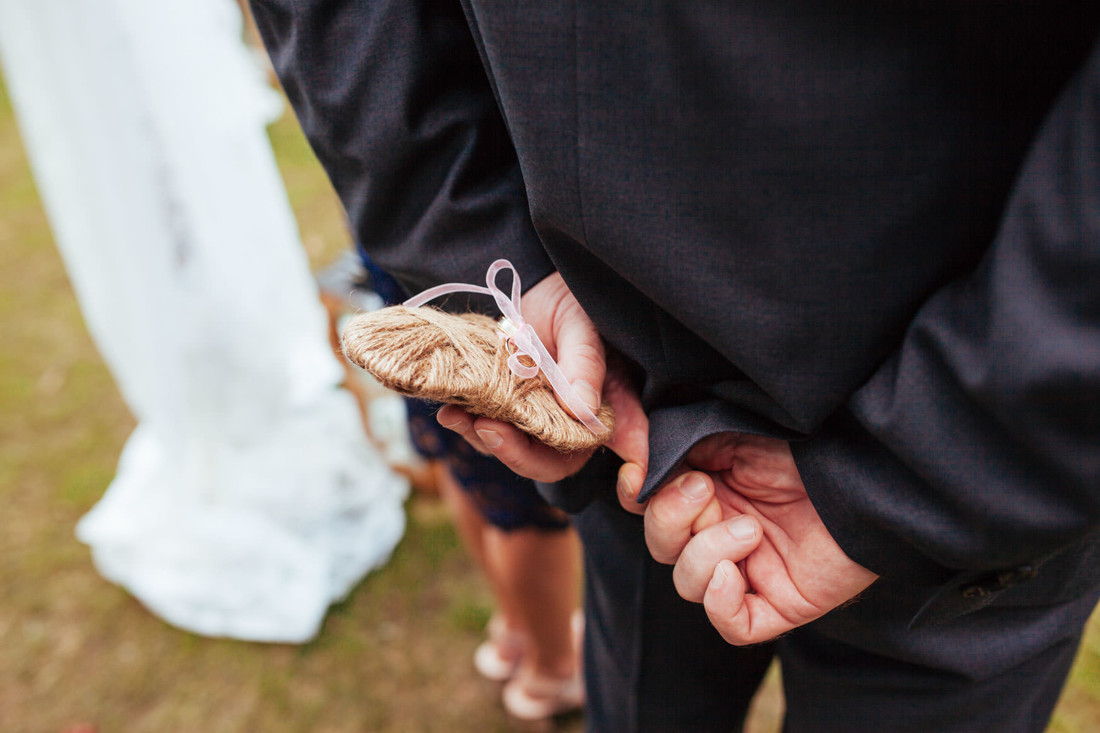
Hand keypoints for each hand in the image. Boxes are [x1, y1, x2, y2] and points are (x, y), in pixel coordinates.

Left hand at [437, 272, 648, 483]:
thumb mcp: (581, 325)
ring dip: (486, 441)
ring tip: (459, 417)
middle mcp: (573, 420)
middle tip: (490, 430)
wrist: (532, 285)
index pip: (626, 445)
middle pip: (555, 462)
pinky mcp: (507, 411)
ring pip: (516, 452)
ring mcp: (538, 419)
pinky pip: (488, 431)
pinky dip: (468, 425)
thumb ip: (584, 364)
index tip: (630, 488)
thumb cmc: (572, 301)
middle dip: (520, 456)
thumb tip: (580, 409)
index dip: (632, 472)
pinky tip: (451, 411)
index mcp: (608, 401)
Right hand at [624, 433, 876, 644]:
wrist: (864, 473)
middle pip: (662, 547)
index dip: (637, 497)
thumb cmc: (805, 448)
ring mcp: (751, 572)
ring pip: (690, 585)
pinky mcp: (780, 604)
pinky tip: (733, 571)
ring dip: (706, 553)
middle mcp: (723, 534)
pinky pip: (732, 625)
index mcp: (709, 494)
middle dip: (671, 519)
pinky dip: (721, 603)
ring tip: (750, 528)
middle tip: (704, 490)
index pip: (650, 508)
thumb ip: (681, 448)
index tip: (640, 475)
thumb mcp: (731, 435)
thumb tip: (639, 465)